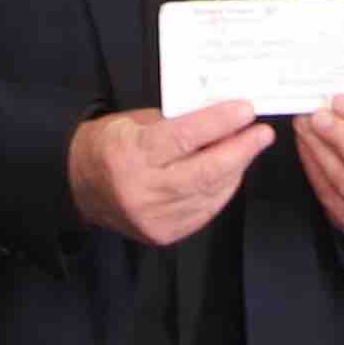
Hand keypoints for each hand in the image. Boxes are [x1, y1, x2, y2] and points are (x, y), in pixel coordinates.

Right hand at [66, 100, 269, 244]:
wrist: (81, 186)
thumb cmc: (111, 145)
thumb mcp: (137, 122)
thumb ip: (178, 122)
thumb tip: (223, 116)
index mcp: (129, 154)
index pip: (184, 137)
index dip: (219, 123)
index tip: (246, 110)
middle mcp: (141, 190)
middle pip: (205, 171)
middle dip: (240, 150)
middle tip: (262, 133)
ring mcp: (154, 217)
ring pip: (210, 192)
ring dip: (235, 169)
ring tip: (249, 147)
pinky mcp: (164, 234)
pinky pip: (205, 209)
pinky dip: (222, 189)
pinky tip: (231, 172)